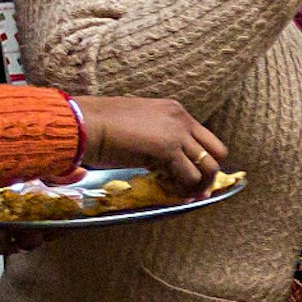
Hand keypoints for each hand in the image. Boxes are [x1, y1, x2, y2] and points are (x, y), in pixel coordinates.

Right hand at [74, 94, 226, 189]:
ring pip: (208, 168)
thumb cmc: (100, 125)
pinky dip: (180, 188)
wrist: (83, 123)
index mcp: (175, 111)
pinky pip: (189, 177)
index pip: (205, 138)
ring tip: (174, 191)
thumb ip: (157, 136)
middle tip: (193, 190)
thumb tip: (164, 161)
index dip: (201, 161)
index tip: (190, 177)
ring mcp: (177, 134)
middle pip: (218, 152)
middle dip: (208, 174)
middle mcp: (181, 119)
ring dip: (196, 185)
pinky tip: (162, 186)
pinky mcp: (167, 150)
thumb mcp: (139, 124)